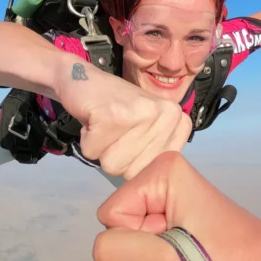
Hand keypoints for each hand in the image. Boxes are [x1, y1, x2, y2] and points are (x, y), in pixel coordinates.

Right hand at [54, 59, 192, 179]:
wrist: (83, 78)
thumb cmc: (115, 107)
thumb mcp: (147, 129)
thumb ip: (158, 152)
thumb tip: (155, 182)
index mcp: (177, 120)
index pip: (155, 170)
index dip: (134, 160)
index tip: (130, 135)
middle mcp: (165, 114)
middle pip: (132, 171)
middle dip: (116, 155)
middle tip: (114, 128)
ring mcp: (140, 114)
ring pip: (112, 165)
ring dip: (101, 148)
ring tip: (105, 124)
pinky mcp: (111, 115)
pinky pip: (92, 152)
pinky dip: (86, 139)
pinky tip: (94, 118)